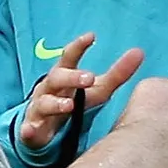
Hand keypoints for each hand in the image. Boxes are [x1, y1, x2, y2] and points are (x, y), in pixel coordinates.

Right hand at [20, 32, 143, 149]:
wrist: (45, 128)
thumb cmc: (73, 102)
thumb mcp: (97, 90)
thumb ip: (117, 73)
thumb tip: (140, 52)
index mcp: (63, 75)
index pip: (69, 57)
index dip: (78, 46)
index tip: (91, 36)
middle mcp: (48, 89)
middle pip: (56, 78)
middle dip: (71, 77)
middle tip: (89, 78)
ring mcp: (38, 109)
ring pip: (43, 103)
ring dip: (55, 103)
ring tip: (68, 105)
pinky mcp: (32, 129)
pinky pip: (28, 129)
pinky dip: (28, 129)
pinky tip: (30, 130)